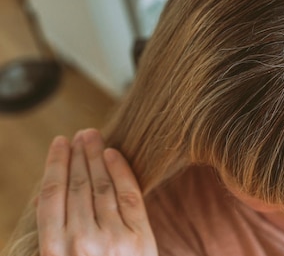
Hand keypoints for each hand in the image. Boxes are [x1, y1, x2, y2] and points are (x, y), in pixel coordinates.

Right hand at [37, 129, 156, 255]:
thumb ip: (55, 231)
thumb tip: (49, 192)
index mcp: (54, 250)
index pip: (52, 194)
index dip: (56, 164)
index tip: (59, 142)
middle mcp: (81, 242)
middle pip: (79, 185)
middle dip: (79, 155)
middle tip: (81, 134)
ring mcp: (113, 238)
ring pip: (102, 186)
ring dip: (97, 156)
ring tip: (94, 137)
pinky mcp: (139, 237)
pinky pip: (129, 195)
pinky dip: (121, 171)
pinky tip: (114, 153)